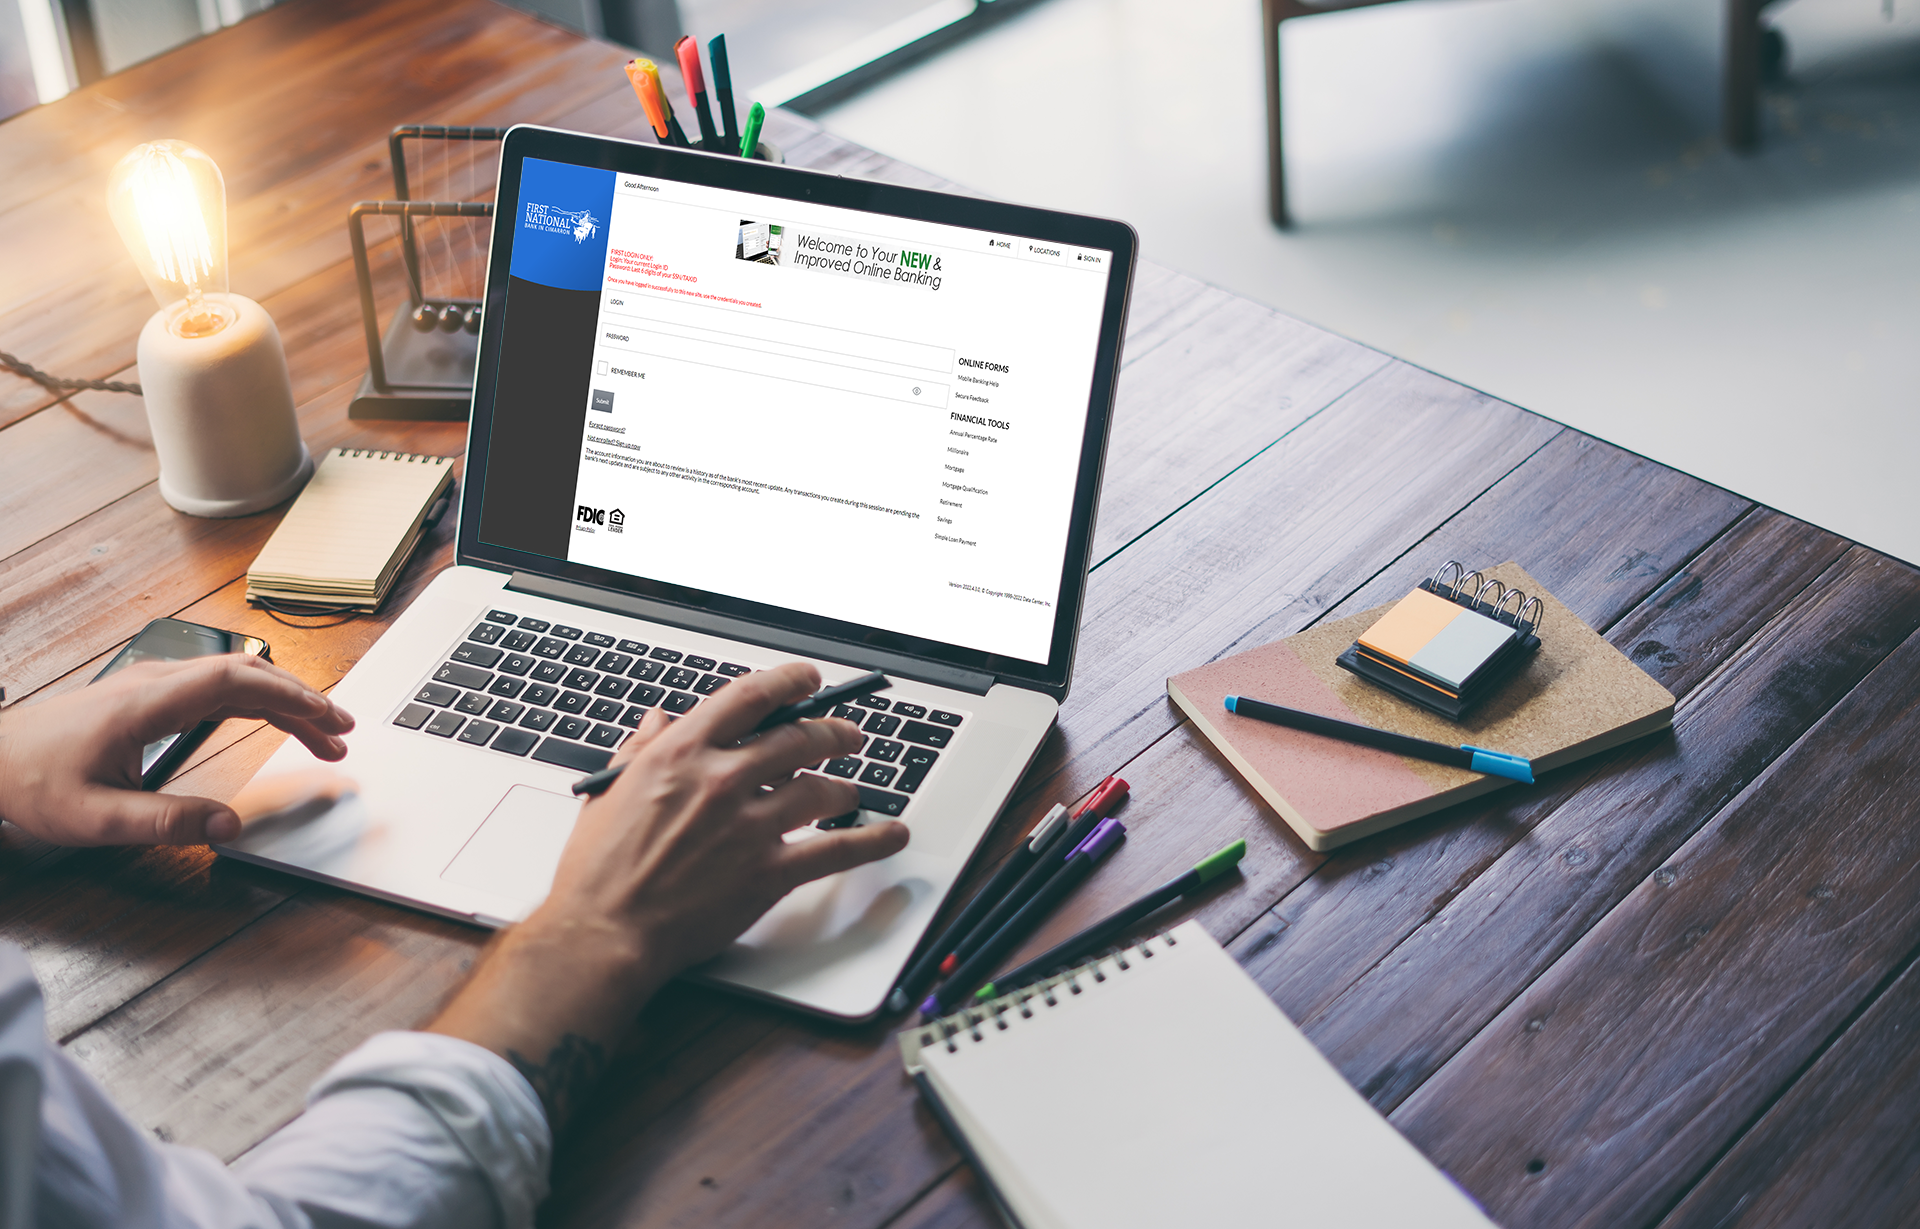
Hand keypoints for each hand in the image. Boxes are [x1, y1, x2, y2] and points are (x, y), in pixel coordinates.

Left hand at [0, 654, 354, 846]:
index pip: (235, 682)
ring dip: (284, 699)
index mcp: (145, 706)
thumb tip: (229, 829)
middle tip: (344, 731)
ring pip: (235, 677)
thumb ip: (165, 824)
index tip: (329, 719)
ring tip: (323, 733)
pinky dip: (258, 701)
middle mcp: (153, 684)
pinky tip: (274, 720)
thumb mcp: (94, 820)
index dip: (291, 697)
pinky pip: (217, 686)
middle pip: (247, 673)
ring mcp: (151, 685)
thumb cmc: (29, 785)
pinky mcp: (148, 695)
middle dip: (303, 698)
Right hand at [427, 662, 908, 1124]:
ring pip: (821, 790)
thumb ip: (641, 749)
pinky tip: (890, 835)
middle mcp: (721, 780)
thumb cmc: (599, 870)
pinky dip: (871, 841)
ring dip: (843, 788)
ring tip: (849, 792)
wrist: (605, 932)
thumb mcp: (608, 791)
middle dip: (832, 734)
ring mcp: (750, 826)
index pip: (750, 697)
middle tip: (847, 738)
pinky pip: (836, 849)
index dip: (789, 682)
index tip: (807, 680)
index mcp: (681, 753)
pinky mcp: (769, 871)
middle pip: (799, 738)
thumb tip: (659, 720)